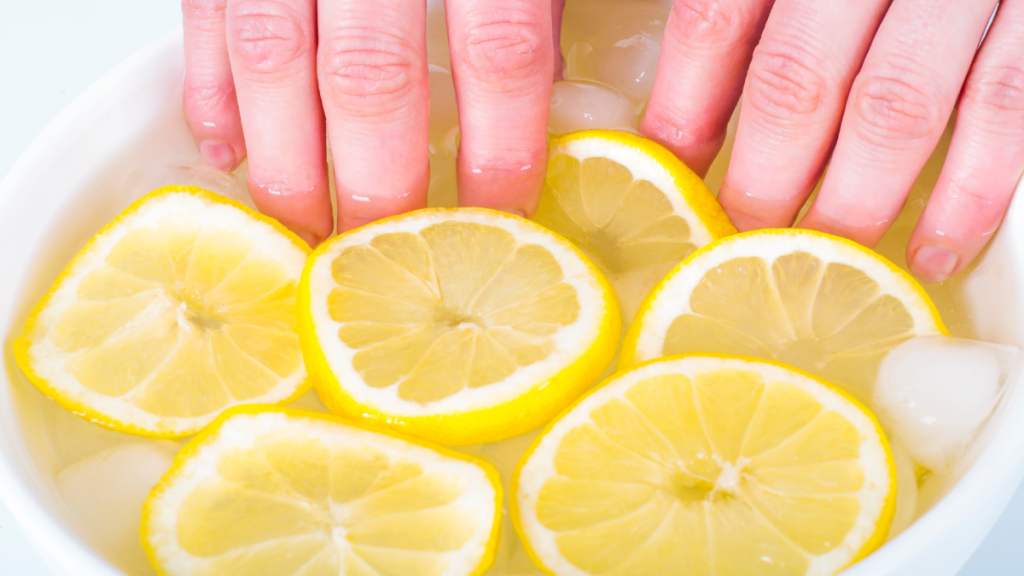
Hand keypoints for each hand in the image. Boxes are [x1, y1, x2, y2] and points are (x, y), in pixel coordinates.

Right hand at [181, 0, 561, 245]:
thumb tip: (563, 80)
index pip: (497, 46)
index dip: (502, 145)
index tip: (505, 216)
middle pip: (371, 72)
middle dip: (379, 181)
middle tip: (388, 253)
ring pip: (274, 53)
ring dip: (286, 160)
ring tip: (302, 232)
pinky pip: (205, 10)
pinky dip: (209, 84)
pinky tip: (223, 148)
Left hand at [640, 0, 1023, 281]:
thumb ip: (752, 4)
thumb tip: (688, 105)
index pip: (716, 23)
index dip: (683, 111)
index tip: (668, 178)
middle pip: (797, 79)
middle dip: (762, 180)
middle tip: (736, 248)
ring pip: (893, 108)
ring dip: (851, 205)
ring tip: (818, 265)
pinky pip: (1005, 105)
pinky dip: (969, 194)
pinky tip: (932, 256)